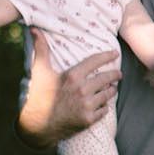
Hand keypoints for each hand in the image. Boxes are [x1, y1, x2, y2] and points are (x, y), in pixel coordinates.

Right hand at [17, 29, 118, 147]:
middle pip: (106, 78)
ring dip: (111, 90)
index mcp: (72, 76)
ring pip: (108, 94)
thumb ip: (41, 49)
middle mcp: (82, 90)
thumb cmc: (38, 95)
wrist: (37, 125)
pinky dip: (105, 106)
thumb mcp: (39, 71)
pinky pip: (104, 110)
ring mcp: (87, 106)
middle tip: (119, 74)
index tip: (115, 54)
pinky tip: (104, 104)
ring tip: (112, 88)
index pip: (95, 62)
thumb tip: (34, 29)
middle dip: (114, 75)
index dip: (107, 56)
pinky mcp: (89, 120)